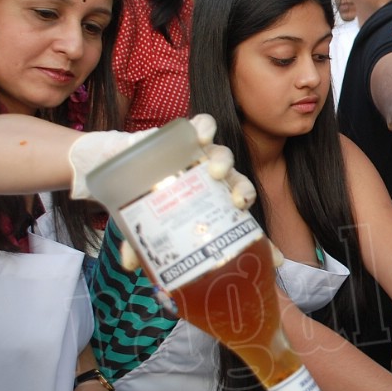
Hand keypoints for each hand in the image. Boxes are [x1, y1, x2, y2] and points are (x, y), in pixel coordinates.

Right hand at [81, 116, 257, 271]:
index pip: (240, 218)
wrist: (122, 164)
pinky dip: (205, 127)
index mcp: (214, 203)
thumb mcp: (144, 226)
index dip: (259, 238)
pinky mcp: (187, 134)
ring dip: (224, 162)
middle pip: (238, 182)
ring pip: (223, 155)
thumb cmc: (145, 199)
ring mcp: (202, 155)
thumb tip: (129, 265)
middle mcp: (214, 179)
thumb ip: (142, 244)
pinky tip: (201, 136)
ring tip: (216, 171)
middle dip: (243, 191)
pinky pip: (203, 125)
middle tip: (237, 201)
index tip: (270, 251)